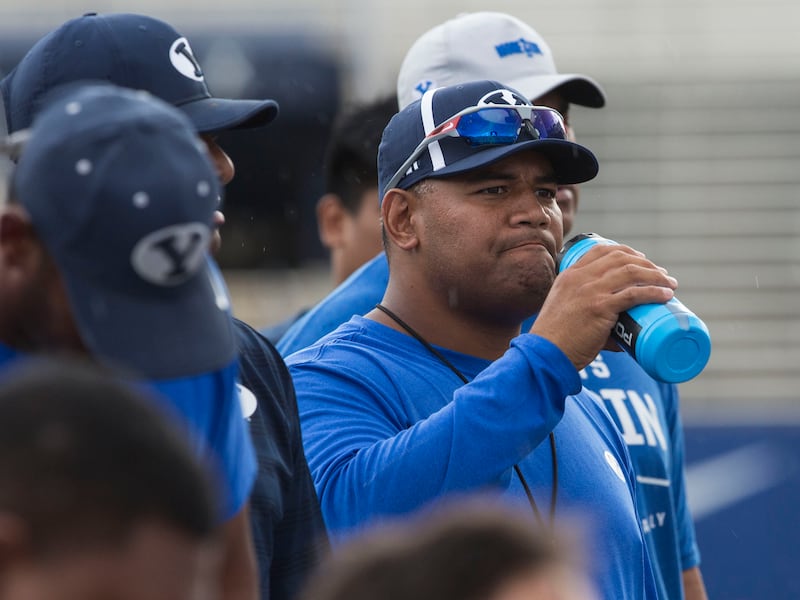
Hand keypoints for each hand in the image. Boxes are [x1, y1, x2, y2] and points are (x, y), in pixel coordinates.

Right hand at [530, 243, 676, 370]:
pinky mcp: (600, 307)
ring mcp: (590, 291)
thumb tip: (619, 338)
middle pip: (621, 258)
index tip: (641, 260)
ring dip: (656, 275)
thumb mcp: (564, 312)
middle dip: (646, 263)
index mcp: (569, 275)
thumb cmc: (555, 341)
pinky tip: (665, 295)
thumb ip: (586, 316)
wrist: (546, 353)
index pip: (601, 250)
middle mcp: (580, 278)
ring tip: (670, 284)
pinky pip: (633, 294)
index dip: (625, 251)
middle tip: (661, 275)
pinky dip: (653, 292)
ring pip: (631, 272)